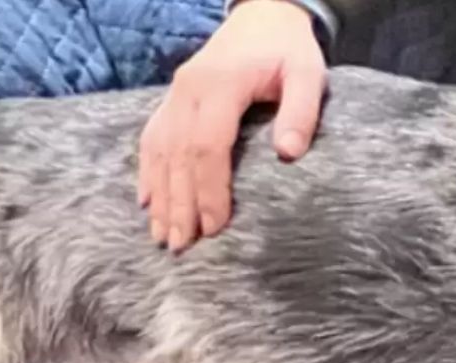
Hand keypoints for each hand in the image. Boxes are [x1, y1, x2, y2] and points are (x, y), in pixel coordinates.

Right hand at [138, 0, 327, 250]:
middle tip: (181, 246)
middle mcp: (187, 89)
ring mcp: (175, 94)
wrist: (263, 15)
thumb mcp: (307, 74)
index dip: (209, 189)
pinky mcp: (172, 100)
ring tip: (163, 236)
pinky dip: (148, 172)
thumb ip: (301, 111)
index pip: (207, 145)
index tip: (215, 227)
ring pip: (159, 150)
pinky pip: (152, 139)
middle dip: (180, 203)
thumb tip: (289, 153)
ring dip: (161, 196)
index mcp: (219, 84)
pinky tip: (149, 203)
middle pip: (177, 155)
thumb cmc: (287, 49)